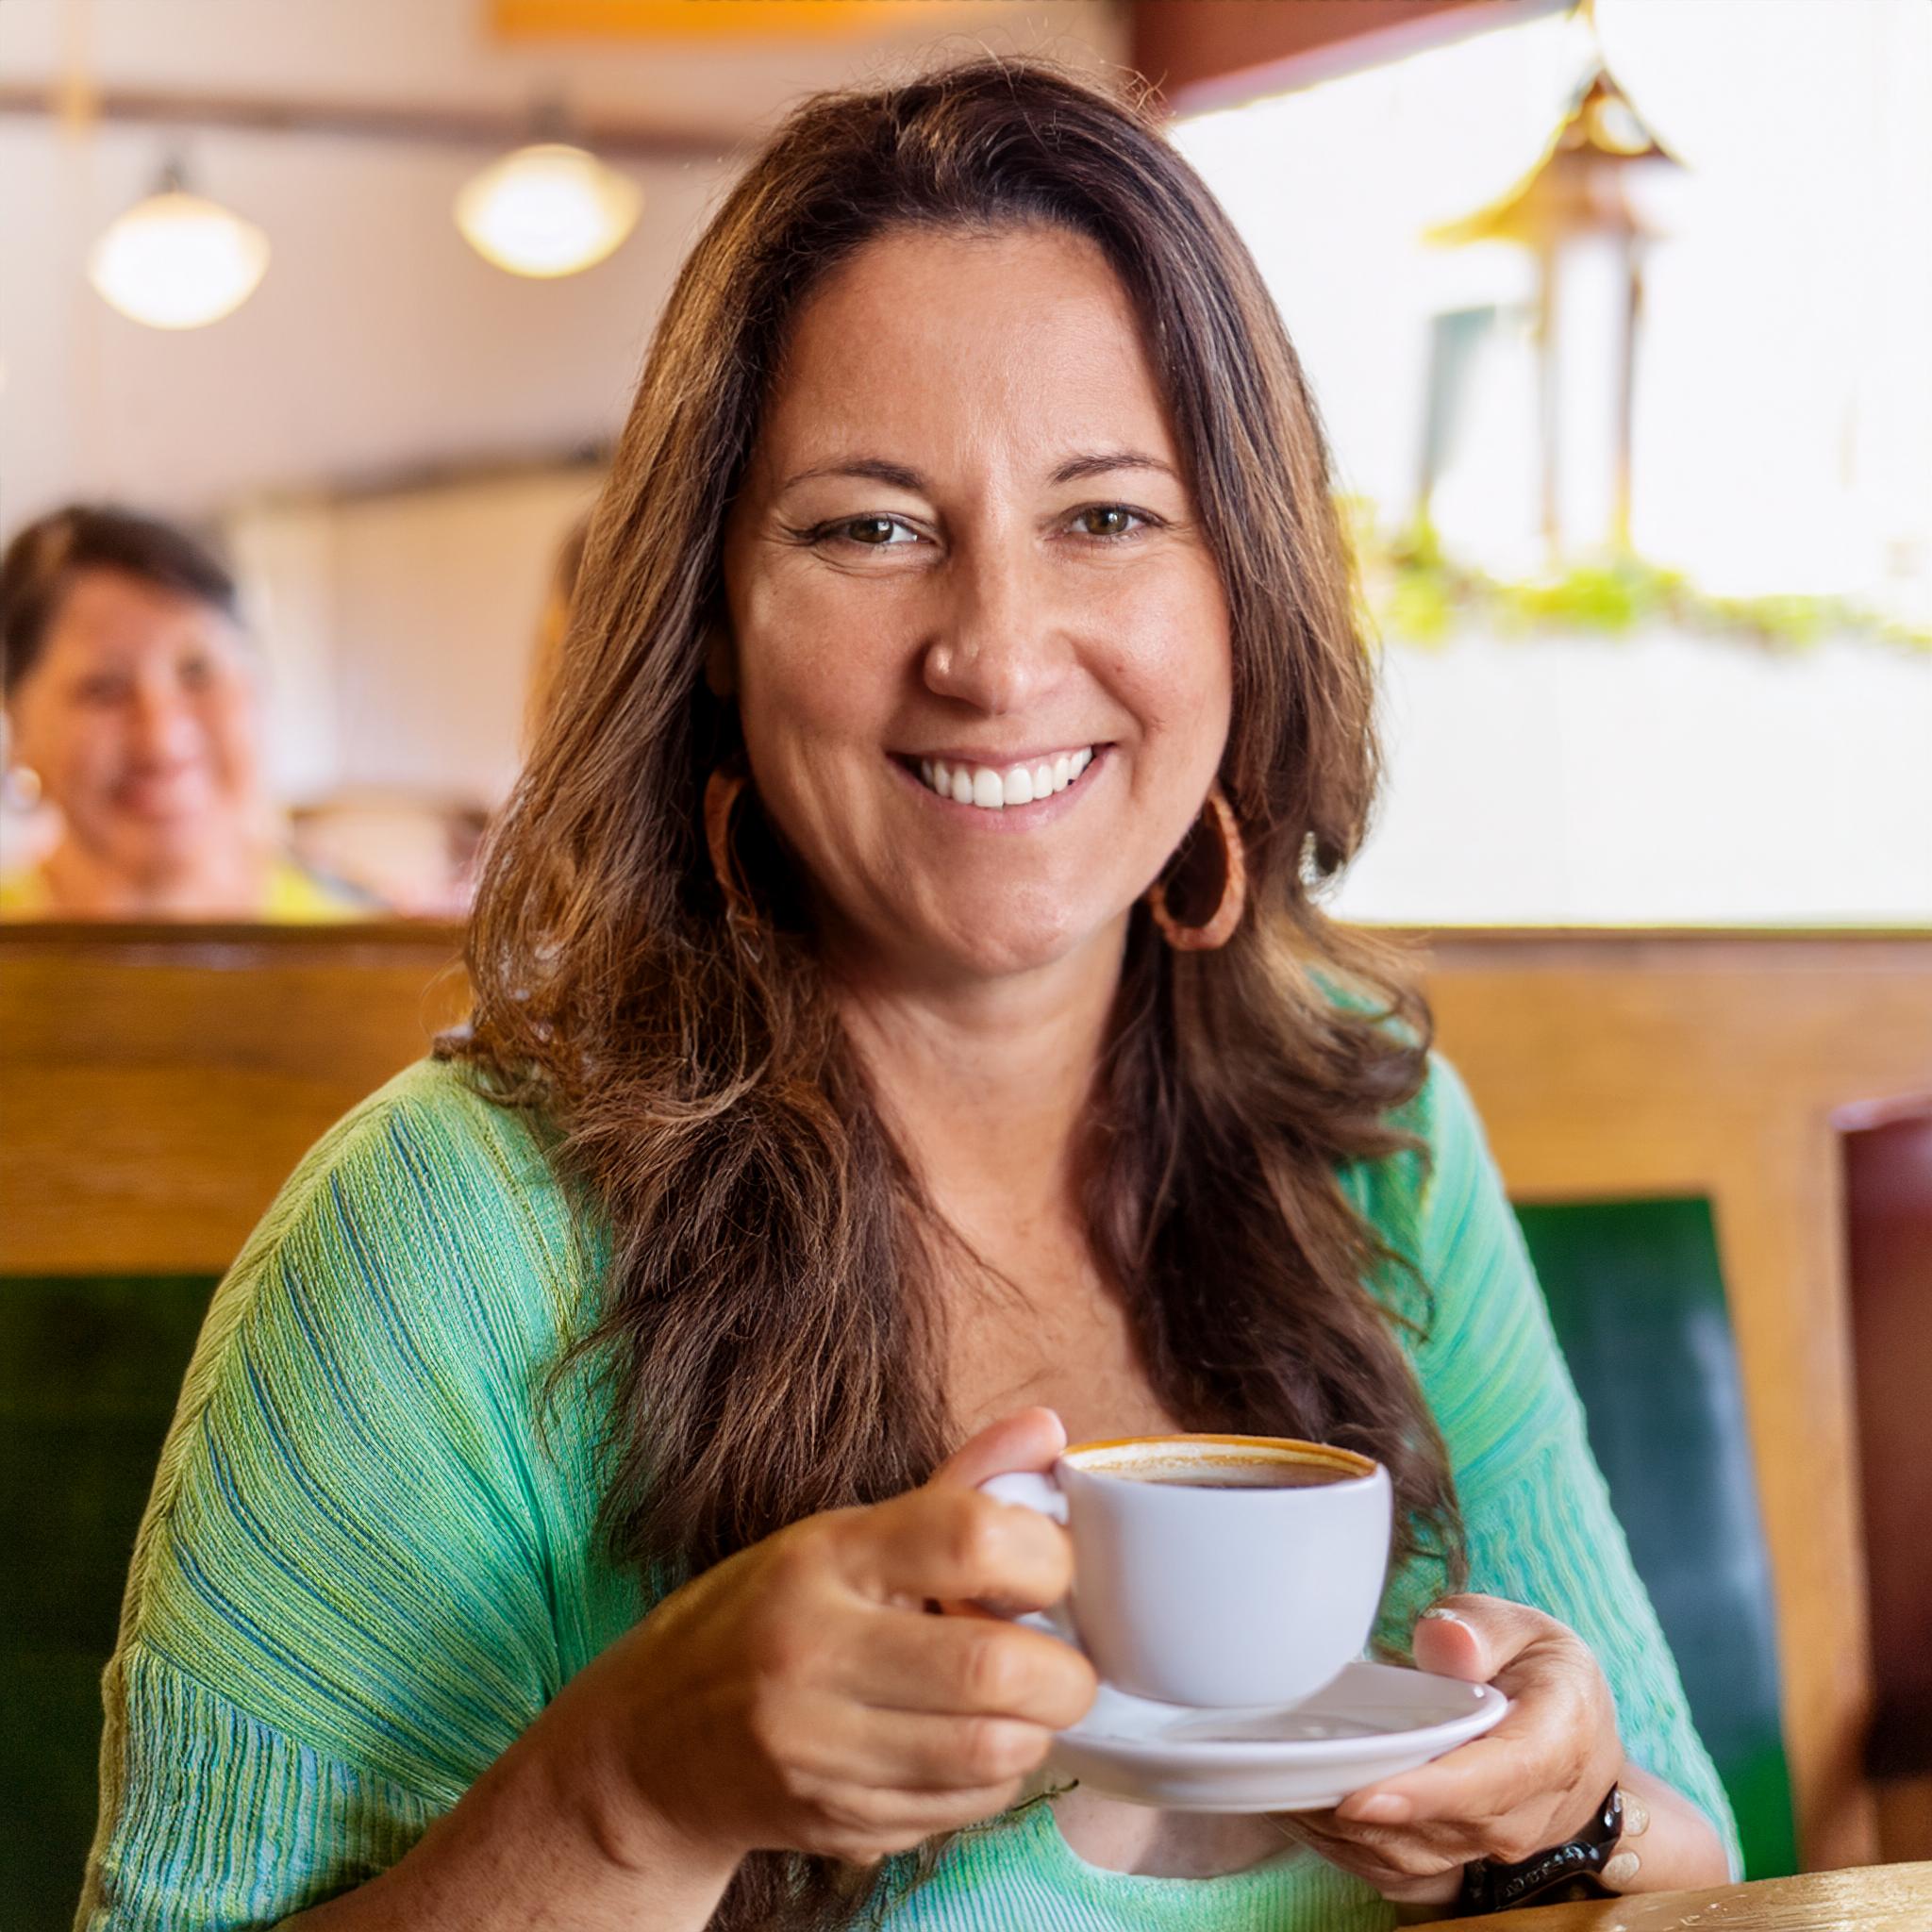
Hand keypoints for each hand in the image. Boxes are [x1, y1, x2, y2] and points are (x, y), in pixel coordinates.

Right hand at [555, 1407, 1096, 1873]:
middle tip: (1062, 1660)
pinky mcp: (835, 1821)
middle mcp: (816, 1650)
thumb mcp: (842, 1535)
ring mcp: (820, 1747)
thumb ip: (956, 1486)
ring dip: (1034, 1732)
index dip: (1045, 1557)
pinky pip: (962, 1809)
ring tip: (1018, 1706)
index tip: (1050, 1571)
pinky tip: (970, 1747)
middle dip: (1063, 1672)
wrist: (652, 1741)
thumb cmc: (765, 1616)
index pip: (971, 1539)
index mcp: (827, 1557)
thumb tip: (1048, 1429)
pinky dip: (994, 1781)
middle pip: (994, 1668)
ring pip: (990, 1754)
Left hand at [1277, 1594, 1624, 1905]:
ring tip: (1277, 1789)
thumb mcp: (1528, 1629)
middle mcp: (1526, 1812)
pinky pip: (1396, 1869)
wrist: (1579, 1743)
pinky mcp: (1457, 1859)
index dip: (1422, 1795)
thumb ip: (1482, 1630)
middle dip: (1360, 1813)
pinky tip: (1298, 1809)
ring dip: (1342, 1834)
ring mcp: (1491, 1846)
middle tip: (1288, 1778)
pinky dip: (1343, 1848)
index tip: (1359, 1795)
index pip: (1487, 1783)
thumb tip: (1445, 1639)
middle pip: (1437, 1826)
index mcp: (1553, 1744)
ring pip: (1410, 1857)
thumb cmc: (1542, 1675)